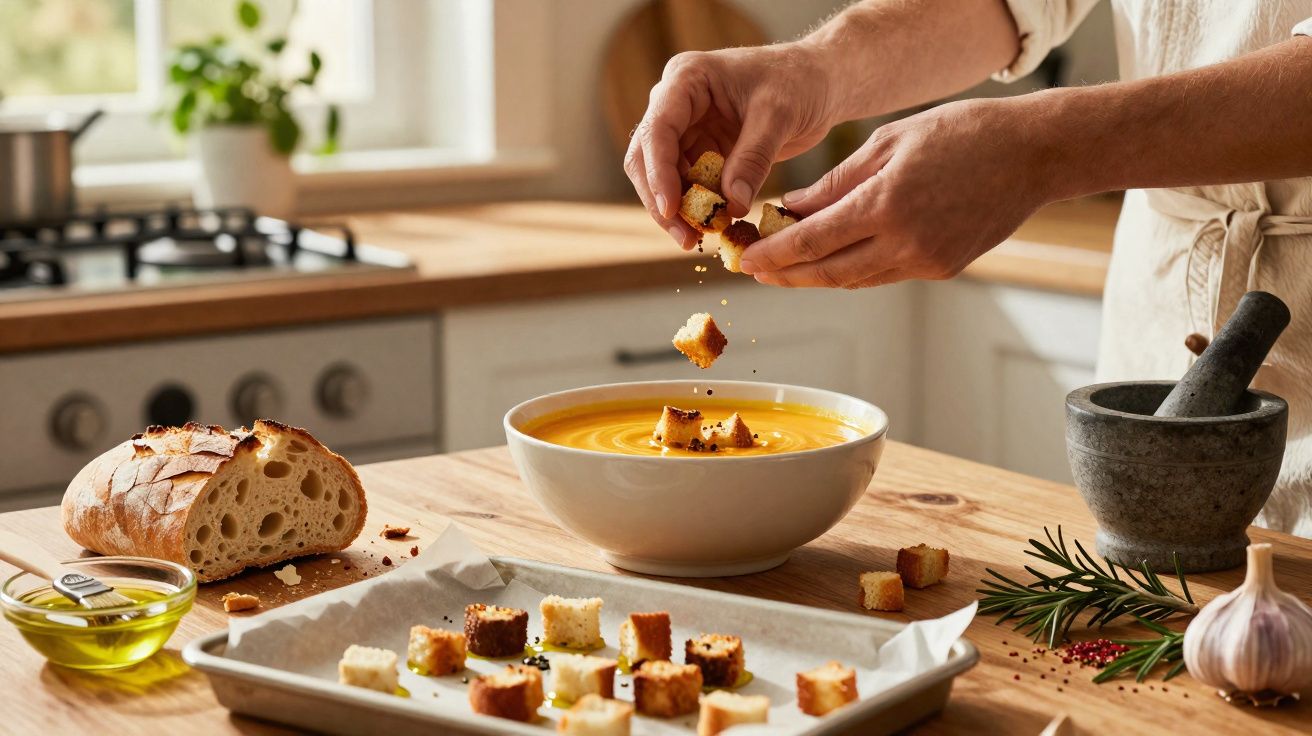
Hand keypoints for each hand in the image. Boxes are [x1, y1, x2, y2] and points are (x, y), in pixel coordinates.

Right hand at [624, 43, 834, 248]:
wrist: (818, 80)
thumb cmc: (799, 81)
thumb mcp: (779, 115)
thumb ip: (753, 158)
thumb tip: (731, 206)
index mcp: (687, 78)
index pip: (658, 128)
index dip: (659, 172)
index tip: (672, 209)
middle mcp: (676, 102)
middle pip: (648, 156)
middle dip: (661, 199)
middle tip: (686, 237)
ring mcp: (687, 127)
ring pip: (662, 176)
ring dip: (677, 209)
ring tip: (698, 239)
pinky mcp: (701, 149)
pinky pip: (689, 183)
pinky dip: (698, 206)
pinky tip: (713, 227)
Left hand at [740, 97, 1054, 286]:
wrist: (1032, 154)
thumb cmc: (962, 133)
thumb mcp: (888, 143)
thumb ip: (835, 182)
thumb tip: (789, 209)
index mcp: (885, 204)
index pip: (811, 241)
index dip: (772, 255)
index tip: (742, 258)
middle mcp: (904, 242)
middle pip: (826, 272)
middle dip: (784, 274)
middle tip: (752, 270)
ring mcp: (926, 261)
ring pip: (853, 279)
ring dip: (815, 276)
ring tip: (783, 267)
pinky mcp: (941, 269)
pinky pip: (882, 275)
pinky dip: (852, 270)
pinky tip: (831, 259)